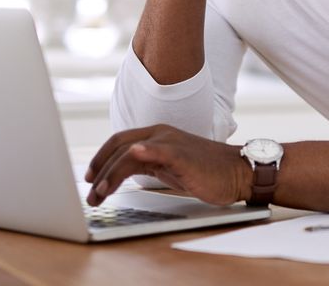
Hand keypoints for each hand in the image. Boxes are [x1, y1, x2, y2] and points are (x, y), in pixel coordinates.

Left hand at [83, 124, 250, 206]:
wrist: (239, 172)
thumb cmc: (207, 173)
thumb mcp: (171, 168)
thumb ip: (149, 165)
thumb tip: (122, 176)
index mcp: (158, 136)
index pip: (119, 142)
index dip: (100, 158)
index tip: (90, 178)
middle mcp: (160, 134)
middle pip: (118, 145)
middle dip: (98, 169)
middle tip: (89, 193)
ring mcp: (170, 142)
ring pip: (129, 152)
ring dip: (109, 174)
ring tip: (98, 194)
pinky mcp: (181, 154)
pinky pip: (156, 150)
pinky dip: (141, 152)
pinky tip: (131, 156)